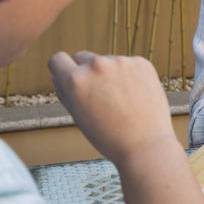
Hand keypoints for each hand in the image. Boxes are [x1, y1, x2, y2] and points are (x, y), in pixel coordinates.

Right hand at [48, 50, 175, 167]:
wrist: (145, 146)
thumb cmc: (109, 137)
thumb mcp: (79, 118)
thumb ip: (65, 94)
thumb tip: (57, 75)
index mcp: (76, 80)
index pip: (57, 59)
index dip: (60, 69)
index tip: (66, 77)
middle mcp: (97, 65)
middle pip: (82, 57)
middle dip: (85, 72)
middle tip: (98, 96)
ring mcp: (121, 61)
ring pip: (106, 62)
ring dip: (108, 74)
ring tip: (120, 101)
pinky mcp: (141, 63)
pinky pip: (127, 64)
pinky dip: (128, 75)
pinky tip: (134, 95)